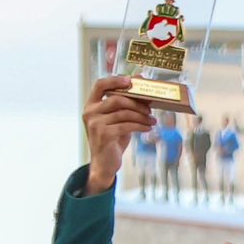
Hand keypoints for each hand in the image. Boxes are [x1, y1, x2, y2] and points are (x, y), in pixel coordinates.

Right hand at [82, 76, 156, 192]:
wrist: (104, 163)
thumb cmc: (112, 139)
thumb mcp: (117, 120)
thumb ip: (125, 108)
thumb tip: (144, 93)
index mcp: (91, 105)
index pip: (100, 85)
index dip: (115, 80)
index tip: (131, 80)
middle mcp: (90, 112)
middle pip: (117, 99)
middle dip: (137, 103)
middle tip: (150, 110)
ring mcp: (95, 123)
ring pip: (124, 113)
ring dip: (142, 116)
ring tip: (152, 121)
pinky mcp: (104, 134)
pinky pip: (127, 126)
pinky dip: (141, 126)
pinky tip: (148, 128)